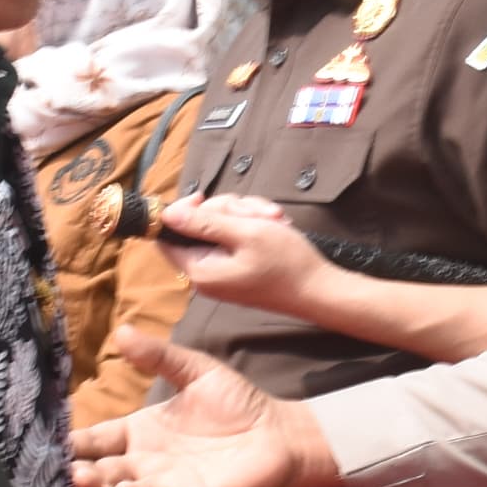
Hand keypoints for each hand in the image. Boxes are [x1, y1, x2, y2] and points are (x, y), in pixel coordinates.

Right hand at [71, 333, 330, 486]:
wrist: (278, 433)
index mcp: (139, 431)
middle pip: (98, 471)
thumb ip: (159, 356)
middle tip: (63, 466)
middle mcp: (143, 461)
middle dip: (77, 471)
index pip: (94, 439)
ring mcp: (161, 485)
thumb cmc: (238, 402)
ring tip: (82, 479)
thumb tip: (121, 331)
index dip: (71, 442)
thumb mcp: (194, 370)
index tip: (43, 440)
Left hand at [149, 196, 331, 317]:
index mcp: (201, 269)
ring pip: (220, 226)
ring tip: (272, 219)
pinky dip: (252, 227)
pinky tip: (274, 227)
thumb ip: (205, 222)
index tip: (204, 197)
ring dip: (245, 215)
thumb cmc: (286, 263)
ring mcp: (223, 271)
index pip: (167, 237)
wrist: (319, 290)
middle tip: (254, 212)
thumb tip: (167, 214)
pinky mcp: (238, 269)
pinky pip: (235, 238)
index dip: (181, 212)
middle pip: (198, 226)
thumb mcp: (246, 233)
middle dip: (226, 210)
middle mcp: (207, 273)